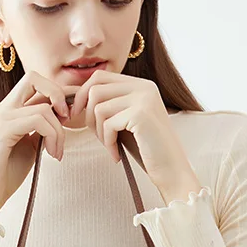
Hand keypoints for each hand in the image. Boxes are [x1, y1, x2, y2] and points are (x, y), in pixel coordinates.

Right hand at [0, 71, 81, 216]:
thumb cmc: (8, 172)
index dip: (58, 93)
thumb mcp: (31, 144)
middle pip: (34, 78)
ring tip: (57, 152)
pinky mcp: (3, 132)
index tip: (69, 116)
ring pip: (44, 108)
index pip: (36, 83)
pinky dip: (53, 137)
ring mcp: (2, 118)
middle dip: (59, 95)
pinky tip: (52, 154)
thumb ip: (43, 127)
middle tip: (68, 119)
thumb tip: (64, 113)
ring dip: (60, 131)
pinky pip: (38, 121)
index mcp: (10, 109)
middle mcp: (4, 108)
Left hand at [69, 70, 190, 184]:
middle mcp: (144, 87)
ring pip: (98, 107)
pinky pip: (108, 124)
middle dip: (88, 115)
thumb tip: (76, 97)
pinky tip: (116, 155)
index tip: (77, 116)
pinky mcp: (141, 114)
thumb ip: (108, 105)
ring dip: (99, 132)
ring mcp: (144, 99)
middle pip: (95, 88)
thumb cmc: (145, 149)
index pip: (100, 76)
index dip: (82, 95)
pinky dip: (108, 143)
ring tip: (110, 146)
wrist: (171, 170)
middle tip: (98, 137)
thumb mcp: (124, 121)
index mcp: (141, 85)